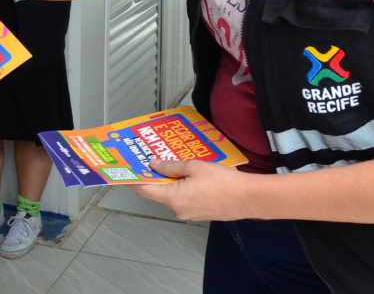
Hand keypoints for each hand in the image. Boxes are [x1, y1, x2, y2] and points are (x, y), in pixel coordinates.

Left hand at [128, 158, 249, 221]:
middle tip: (152, 160)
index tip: (124, 174)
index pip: (145, 190)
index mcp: (174, 198)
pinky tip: (189, 175)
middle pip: (159, 191)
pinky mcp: (200, 213)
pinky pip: (184, 198)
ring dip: (171, 180)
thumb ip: (171, 166)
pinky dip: (182, 187)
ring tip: (174, 163)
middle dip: (155, 176)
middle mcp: (179, 209)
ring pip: (173, 194)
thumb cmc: (224, 182)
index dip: (134, 181)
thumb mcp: (194, 167)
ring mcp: (189, 213)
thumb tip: (154, 164)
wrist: (248, 198)